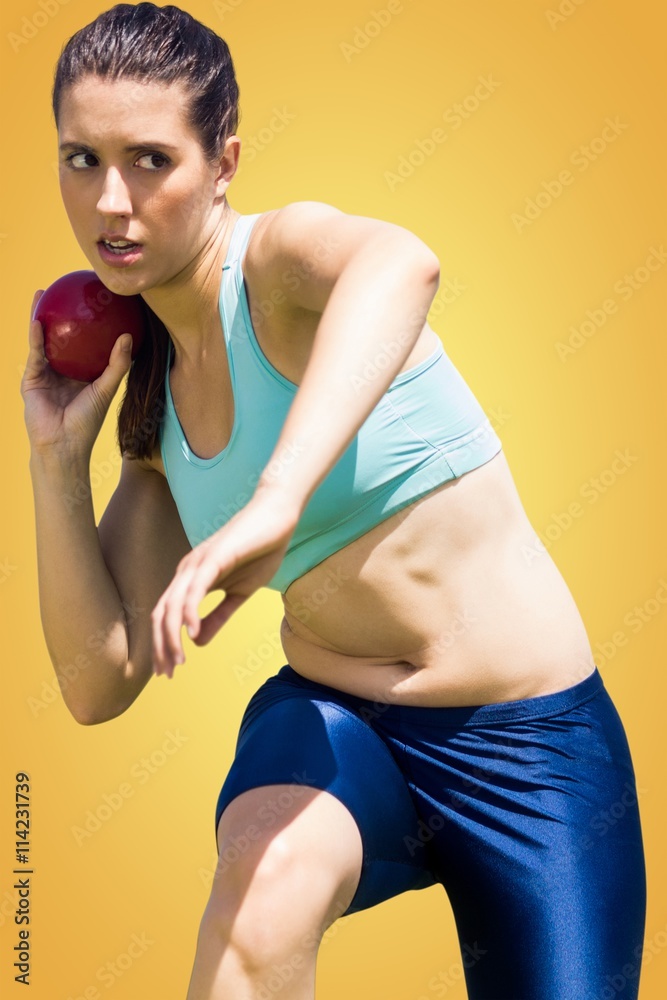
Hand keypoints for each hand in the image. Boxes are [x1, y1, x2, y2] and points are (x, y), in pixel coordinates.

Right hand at [21, 289, 132, 459]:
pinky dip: (35, 336)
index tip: (96, 301)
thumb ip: (117, 364)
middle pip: (63, 336)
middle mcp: (64, 370)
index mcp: (83, 373)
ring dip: (42, 316)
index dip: (90, 324)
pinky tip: (38, 318)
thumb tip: (128, 336)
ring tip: (43, 294)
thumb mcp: (106, 389)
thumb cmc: (88, 421)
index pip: (87, 343)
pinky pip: (35, 353)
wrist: (63, 445)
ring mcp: (46, 373)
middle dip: (63, 314)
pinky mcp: (32, 378)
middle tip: (67, 288)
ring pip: (44, 340)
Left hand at [150, 487, 300, 677]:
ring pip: (174, 604)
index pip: (167, 615)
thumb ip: (218, 616)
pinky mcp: (214, 557)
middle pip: (162, 613)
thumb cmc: (260, 551)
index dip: (164, 644)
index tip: (170, 670)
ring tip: (178, 661)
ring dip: (171, 636)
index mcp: (191, 578)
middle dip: (161, 646)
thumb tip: (197, 642)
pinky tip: (191, 633)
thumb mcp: (239, 593)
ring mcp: (198, 562)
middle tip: (169, 674)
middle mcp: (187, 570)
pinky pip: (195, 589)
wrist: (278, 519)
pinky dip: (190, 613)